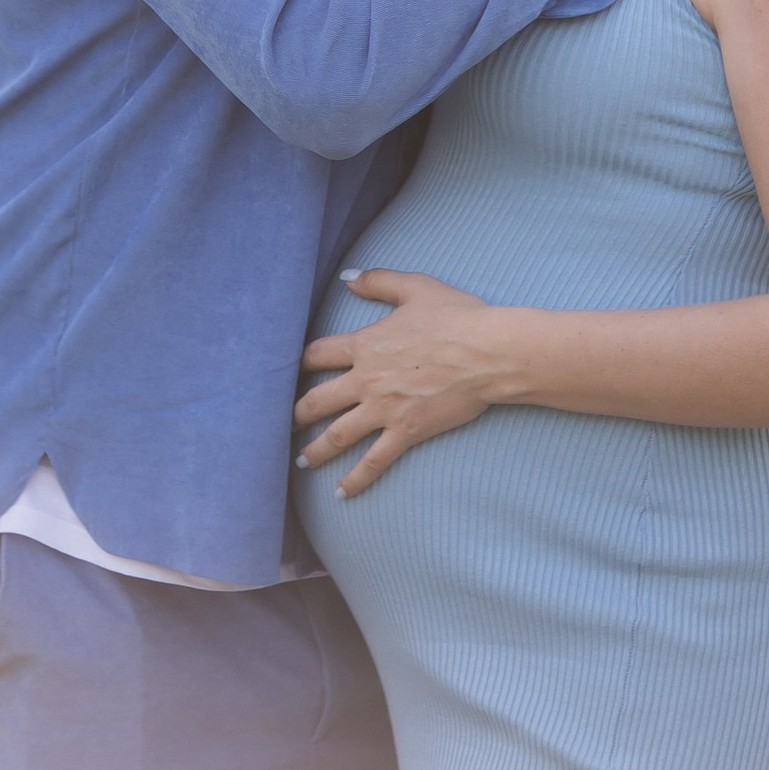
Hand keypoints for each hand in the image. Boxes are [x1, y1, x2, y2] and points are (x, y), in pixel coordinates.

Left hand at [295, 269, 515, 495]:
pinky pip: (373, 461)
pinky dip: (355, 479)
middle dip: (296, 413)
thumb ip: (377, 281)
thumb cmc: (455, 317)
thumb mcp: (415, 287)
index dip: (300, 363)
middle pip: (318, 400)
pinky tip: (341, 492)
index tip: (288, 373)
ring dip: (315, 450)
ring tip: (299, 461)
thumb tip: (347, 277)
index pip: (318, 355)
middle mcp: (367, 380)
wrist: (486, 353)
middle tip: (282, 424)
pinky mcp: (405, 432)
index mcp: (366, 345)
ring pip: (338, 435)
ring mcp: (384, 410)